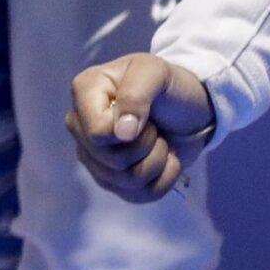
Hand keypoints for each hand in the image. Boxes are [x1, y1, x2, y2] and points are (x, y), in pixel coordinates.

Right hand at [67, 53, 217, 202]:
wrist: (188, 107)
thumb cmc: (167, 84)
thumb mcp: (156, 72)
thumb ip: (137, 94)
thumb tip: (121, 134)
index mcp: (84, 93)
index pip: (98, 134)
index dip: (130, 130)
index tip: (147, 111)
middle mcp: (80, 127)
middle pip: (112, 161)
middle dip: (148, 144)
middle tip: (155, 125)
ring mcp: (94, 157)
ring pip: (127, 181)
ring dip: (158, 160)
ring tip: (160, 139)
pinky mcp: (113, 181)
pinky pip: (139, 196)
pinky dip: (164, 178)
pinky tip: (165, 158)